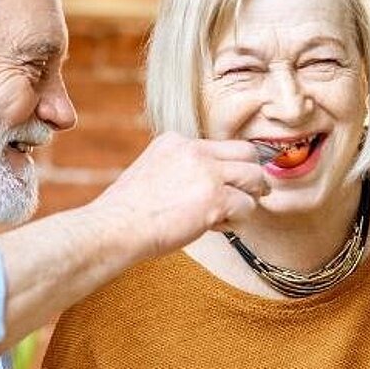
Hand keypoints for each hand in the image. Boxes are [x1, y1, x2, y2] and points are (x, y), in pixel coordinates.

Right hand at [89, 134, 270, 257]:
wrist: (115, 227)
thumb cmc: (129, 212)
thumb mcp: (152, 173)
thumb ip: (181, 171)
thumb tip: (206, 187)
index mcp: (176, 141)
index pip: (221, 146)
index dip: (230, 167)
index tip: (227, 185)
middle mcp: (194, 150)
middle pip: (247, 153)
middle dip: (252, 177)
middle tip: (250, 196)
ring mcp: (206, 172)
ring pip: (254, 178)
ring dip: (248, 200)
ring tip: (227, 217)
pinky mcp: (215, 197)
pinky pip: (247, 206)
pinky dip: (237, 221)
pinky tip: (214, 227)